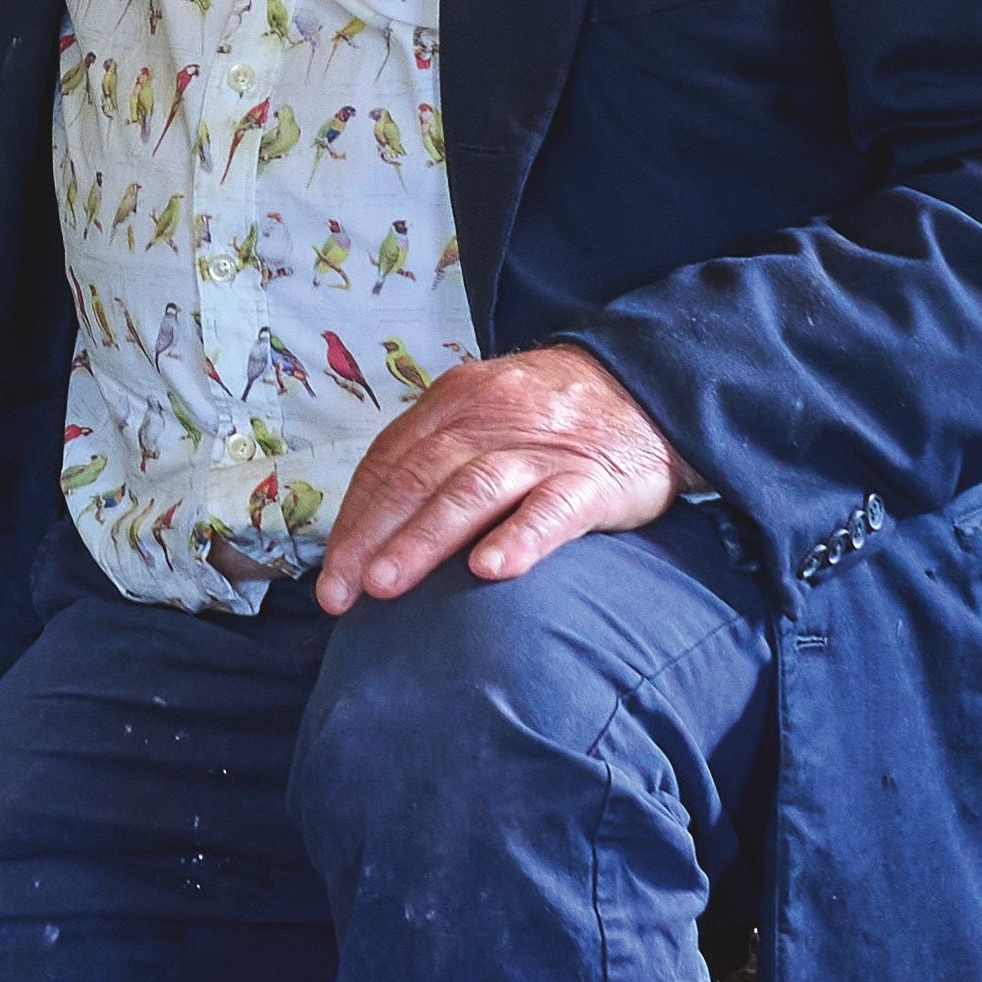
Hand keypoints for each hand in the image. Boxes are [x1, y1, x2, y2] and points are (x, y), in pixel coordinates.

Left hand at [319, 343, 675, 609]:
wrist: (653, 389)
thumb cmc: (554, 421)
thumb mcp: (488, 416)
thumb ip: (436, 457)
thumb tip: (370, 531)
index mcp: (456, 401)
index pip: (389, 461)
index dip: (354, 519)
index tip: (328, 576)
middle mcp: (492, 418)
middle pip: (419, 476)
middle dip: (372, 537)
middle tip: (341, 592)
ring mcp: (544, 448)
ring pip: (472, 490)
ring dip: (423, 539)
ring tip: (386, 585)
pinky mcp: (595, 479)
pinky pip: (554, 508)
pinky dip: (519, 538)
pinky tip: (490, 570)